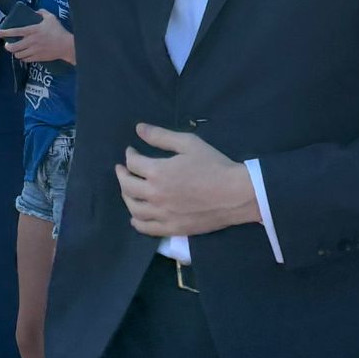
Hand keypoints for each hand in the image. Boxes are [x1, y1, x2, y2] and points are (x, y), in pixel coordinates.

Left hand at [0, 9, 73, 63]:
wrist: (66, 46)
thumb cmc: (58, 31)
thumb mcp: (50, 18)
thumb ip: (41, 13)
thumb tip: (35, 12)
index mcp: (32, 30)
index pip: (14, 32)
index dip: (4, 32)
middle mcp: (30, 41)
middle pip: (13, 47)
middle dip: (8, 47)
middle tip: (8, 45)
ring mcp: (33, 51)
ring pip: (18, 55)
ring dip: (15, 53)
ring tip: (16, 50)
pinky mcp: (37, 58)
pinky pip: (25, 60)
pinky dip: (23, 58)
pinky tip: (24, 55)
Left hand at [115, 124, 259, 237]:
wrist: (236, 194)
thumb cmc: (214, 165)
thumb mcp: (188, 143)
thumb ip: (161, 136)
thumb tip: (139, 129)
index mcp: (157, 172)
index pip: (133, 163)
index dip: (129, 155)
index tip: (131, 151)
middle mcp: (154, 195)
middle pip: (127, 186)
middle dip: (122, 174)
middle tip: (123, 169)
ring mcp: (162, 214)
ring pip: (133, 208)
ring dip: (126, 196)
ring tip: (128, 189)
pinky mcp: (171, 228)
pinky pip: (145, 228)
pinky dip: (136, 221)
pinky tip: (135, 216)